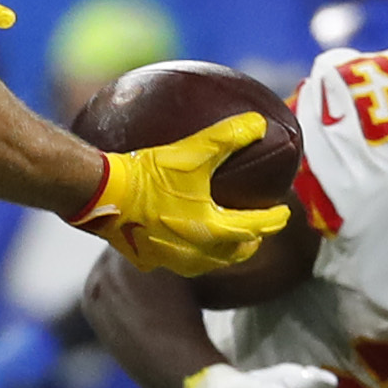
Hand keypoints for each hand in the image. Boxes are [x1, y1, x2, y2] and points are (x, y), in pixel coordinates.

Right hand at [77, 112, 291, 277]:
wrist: (102, 195)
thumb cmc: (149, 175)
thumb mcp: (194, 150)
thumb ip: (229, 136)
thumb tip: (259, 123)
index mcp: (212, 229)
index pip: (254, 228)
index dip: (272, 220)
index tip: (284, 214)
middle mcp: (195, 252)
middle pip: (233, 254)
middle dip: (249, 243)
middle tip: (257, 233)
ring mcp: (169, 260)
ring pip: (206, 264)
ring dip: (221, 254)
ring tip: (224, 242)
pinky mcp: (145, 260)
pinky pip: (173, 263)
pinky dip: (186, 254)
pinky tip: (178, 243)